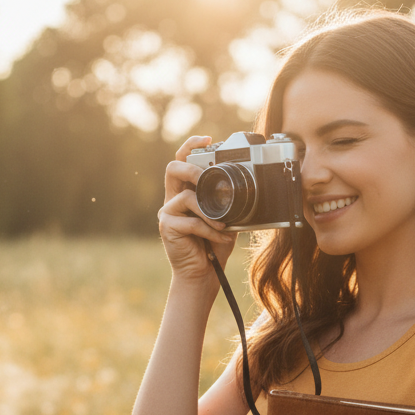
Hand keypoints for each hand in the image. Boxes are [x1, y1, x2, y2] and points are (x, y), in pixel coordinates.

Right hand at [158, 135, 236, 284]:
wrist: (202, 276)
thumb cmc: (213, 248)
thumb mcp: (225, 220)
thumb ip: (227, 203)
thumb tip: (247, 188)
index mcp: (185, 194)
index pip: (182, 162)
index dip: (191, 146)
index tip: (208, 138)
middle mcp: (173, 200)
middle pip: (173, 169)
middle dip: (193, 170)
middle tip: (208, 180)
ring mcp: (167, 213)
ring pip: (186, 198)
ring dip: (209, 212)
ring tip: (223, 225)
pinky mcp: (167, 227)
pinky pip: (191, 221)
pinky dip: (210, 230)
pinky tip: (220, 237)